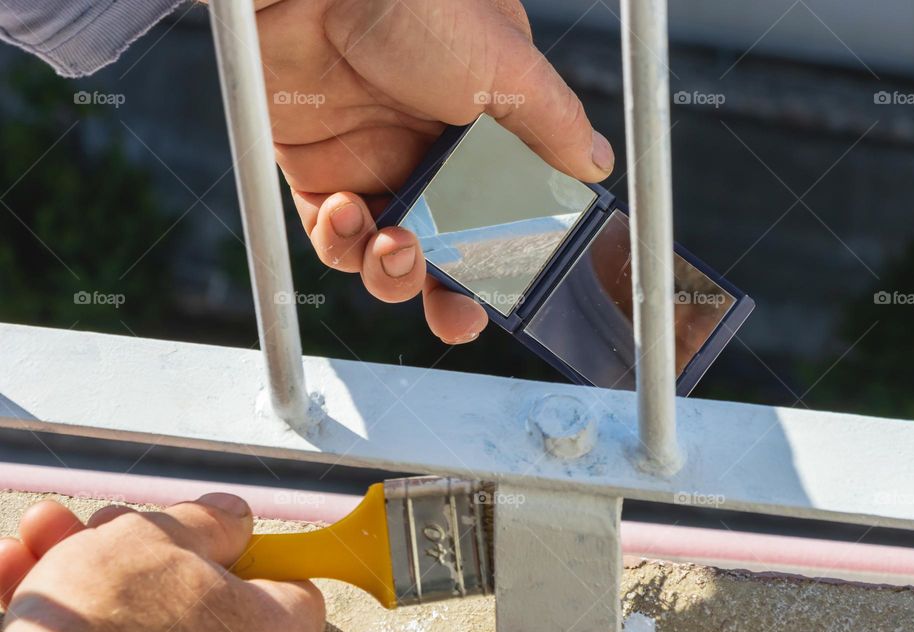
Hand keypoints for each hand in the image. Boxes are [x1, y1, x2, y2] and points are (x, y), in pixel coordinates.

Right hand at [0, 495, 324, 631]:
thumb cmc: (109, 630)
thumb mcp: (158, 541)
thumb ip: (202, 523)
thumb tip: (231, 516)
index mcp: (271, 631)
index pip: (290, 585)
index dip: (248, 549)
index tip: (214, 529)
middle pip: (194, 592)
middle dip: (139, 545)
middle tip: (103, 522)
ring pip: (136, 617)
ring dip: (84, 566)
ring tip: (44, 533)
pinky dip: (64, 613)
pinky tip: (18, 571)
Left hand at [256, 0, 614, 343]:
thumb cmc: (415, 5)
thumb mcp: (506, 63)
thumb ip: (552, 123)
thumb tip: (596, 164)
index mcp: (481, 136)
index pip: (502, 217)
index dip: (506, 260)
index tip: (512, 292)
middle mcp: (429, 159)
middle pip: (445, 253)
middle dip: (451, 297)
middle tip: (458, 318)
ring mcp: (373, 169)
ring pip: (387, 257)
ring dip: (393, 272)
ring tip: (397, 246)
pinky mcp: (318, 175)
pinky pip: (334, 239)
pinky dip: (341, 242)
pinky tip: (346, 213)